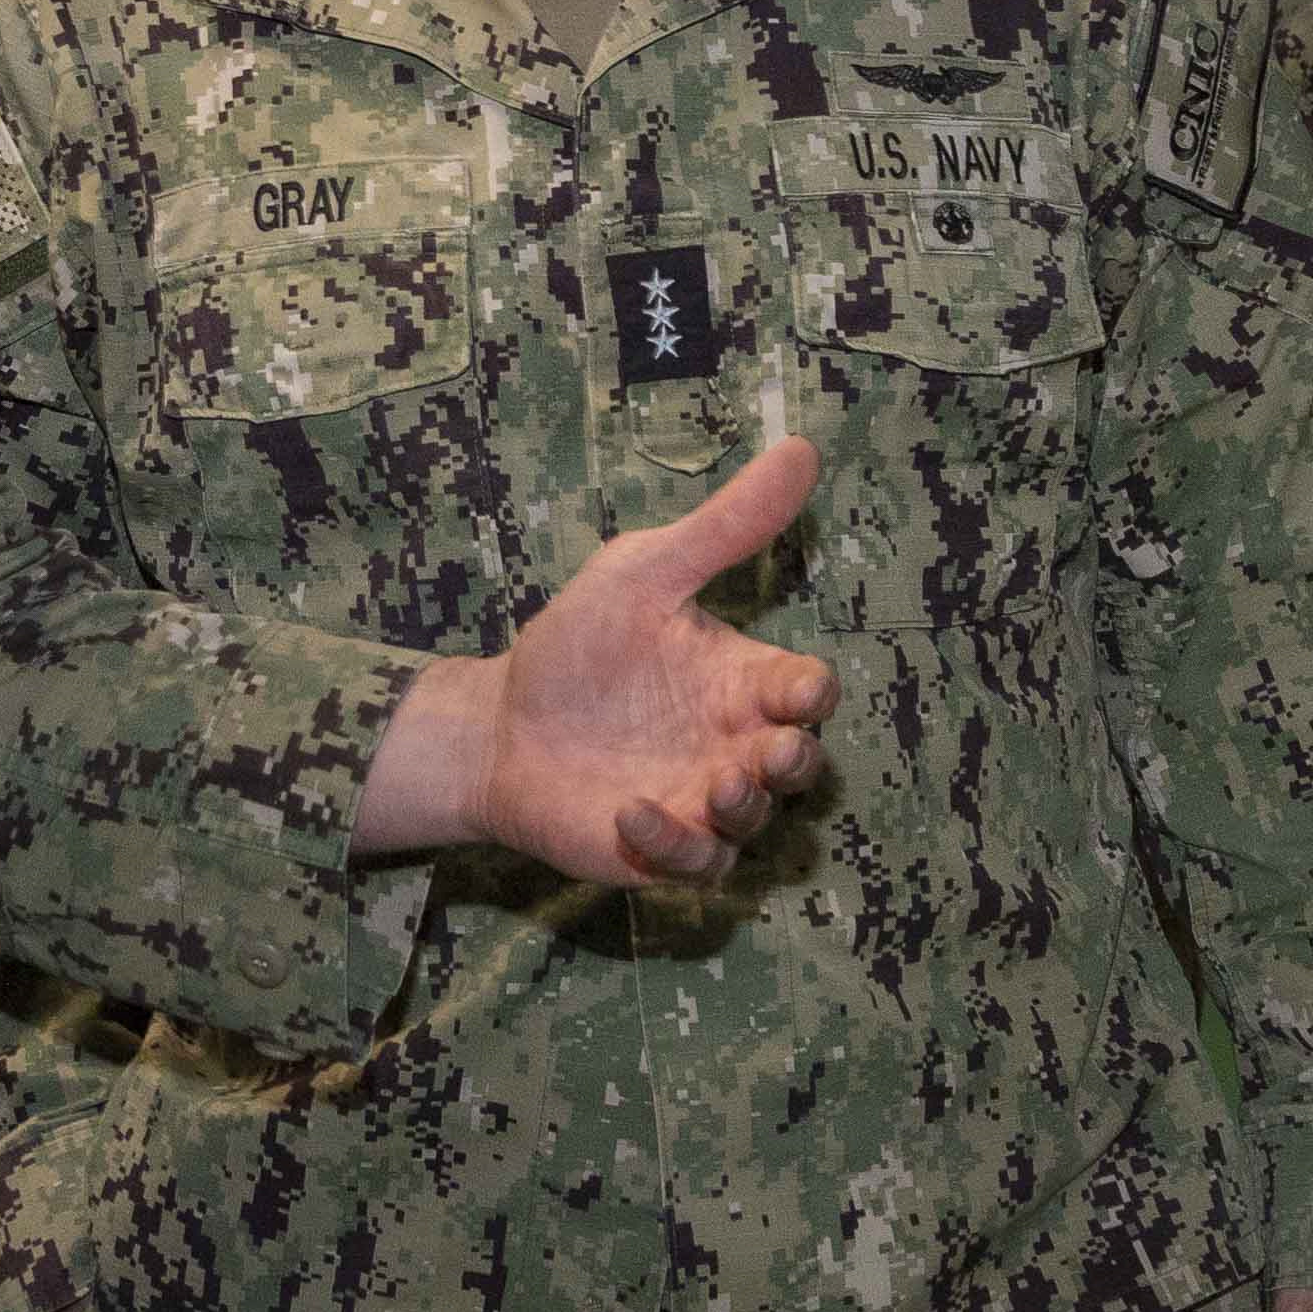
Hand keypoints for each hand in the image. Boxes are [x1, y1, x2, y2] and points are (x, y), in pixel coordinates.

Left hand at [355, 437, 836, 883]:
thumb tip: (800, 449)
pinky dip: (674, 844)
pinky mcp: (660, 846)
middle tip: (770, 751)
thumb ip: (722, 526)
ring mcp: (700, 800)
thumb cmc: (578, 644)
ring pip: (758, 823)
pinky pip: (695, 862)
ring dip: (747, 808)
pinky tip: (630, 813)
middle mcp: (734, 743)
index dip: (813, 694)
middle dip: (796, 762)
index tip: (797, 690)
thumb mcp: (644, 572)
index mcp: (742, 679)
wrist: (499, 720)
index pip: (806, 692)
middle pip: (799, 766)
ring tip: (718, 786)